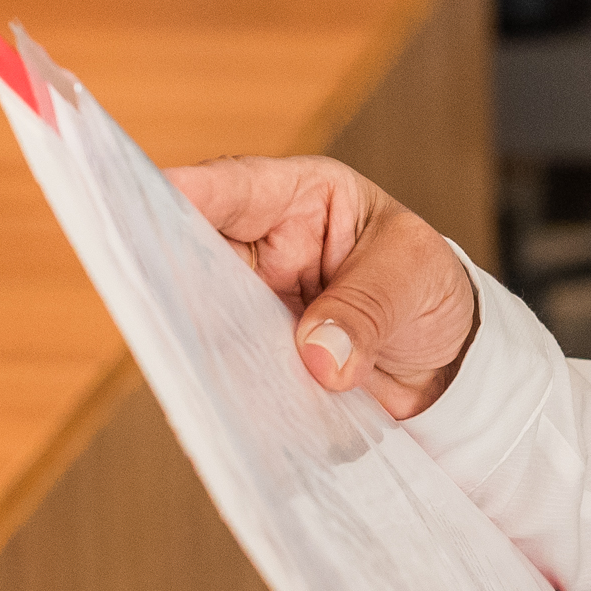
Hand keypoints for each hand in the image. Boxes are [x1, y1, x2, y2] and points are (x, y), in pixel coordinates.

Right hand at [168, 155, 478, 419]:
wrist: (443, 367)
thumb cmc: (428, 291)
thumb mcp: (415, 279)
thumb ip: (367, 307)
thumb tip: (318, 358)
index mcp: (301, 198)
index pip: (235, 188)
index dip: (189, 192)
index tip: (146, 200)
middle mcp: (262, 249)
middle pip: (194, 250)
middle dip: (168, 268)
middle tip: (148, 291)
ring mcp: (252, 307)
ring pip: (200, 314)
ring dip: (193, 336)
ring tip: (184, 357)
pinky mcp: (255, 361)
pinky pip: (227, 370)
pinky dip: (222, 386)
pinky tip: (218, 402)